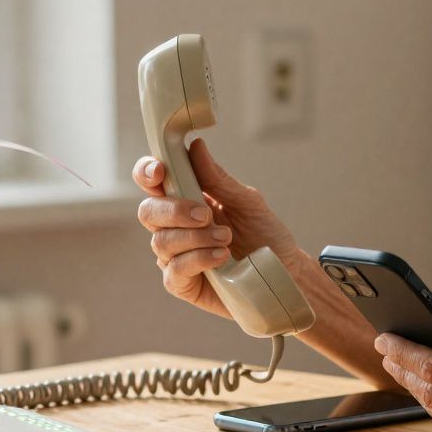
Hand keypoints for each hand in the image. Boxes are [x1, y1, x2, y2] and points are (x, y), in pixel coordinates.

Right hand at [133, 138, 305, 319]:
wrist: (284, 272)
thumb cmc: (264, 235)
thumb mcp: (247, 202)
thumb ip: (219, 180)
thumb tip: (196, 147)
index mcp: (186, 199)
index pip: (153, 181)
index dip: (147, 173)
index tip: (160, 171)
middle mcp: (175, 226)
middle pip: (148, 211)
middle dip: (174, 210)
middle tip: (206, 214)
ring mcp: (175, 255)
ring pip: (161, 241)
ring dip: (195, 237)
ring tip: (226, 239)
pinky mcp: (182, 283)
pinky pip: (175, 270)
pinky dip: (198, 259)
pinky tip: (221, 257)